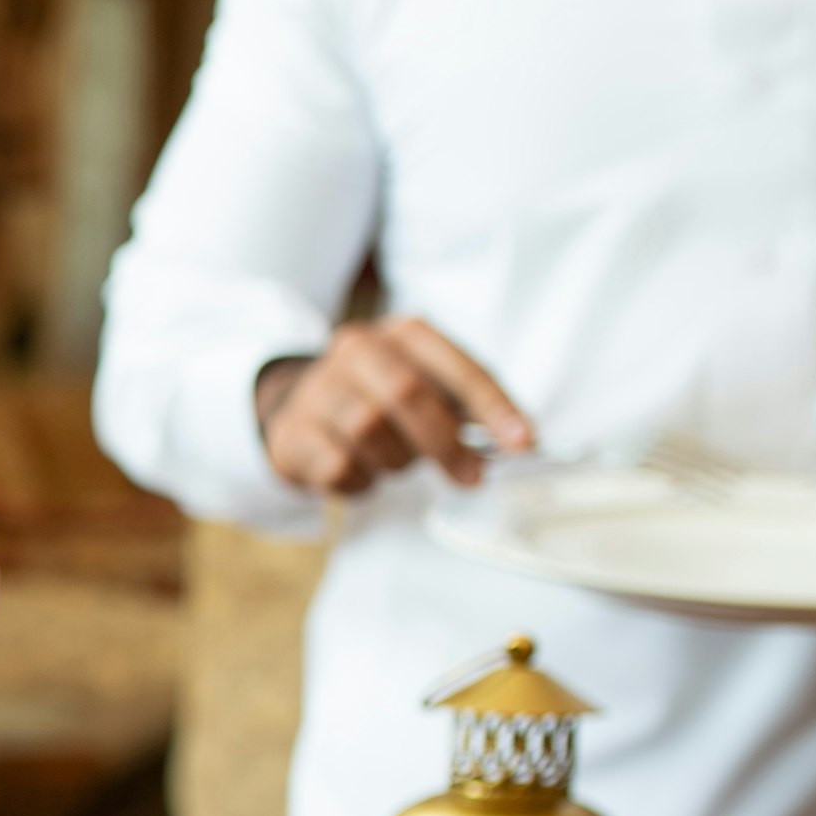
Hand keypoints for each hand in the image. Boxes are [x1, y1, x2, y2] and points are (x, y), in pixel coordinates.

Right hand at [255, 318, 532, 495]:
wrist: (302, 406)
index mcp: (403, 334)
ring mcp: (318, 388)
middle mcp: (356, 350)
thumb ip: (466, 407)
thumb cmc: (381, 399)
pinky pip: (340, 466)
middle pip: (406, 394)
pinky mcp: (293, 431)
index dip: (492, 406)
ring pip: (370, 431)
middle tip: (471, 476)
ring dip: (397, 461)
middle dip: (445, 443)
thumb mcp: (427, 386)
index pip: (456, 366)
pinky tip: (363, 472)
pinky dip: (363, 481)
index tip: (522, 442)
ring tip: (396, 461)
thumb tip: (514, 440)